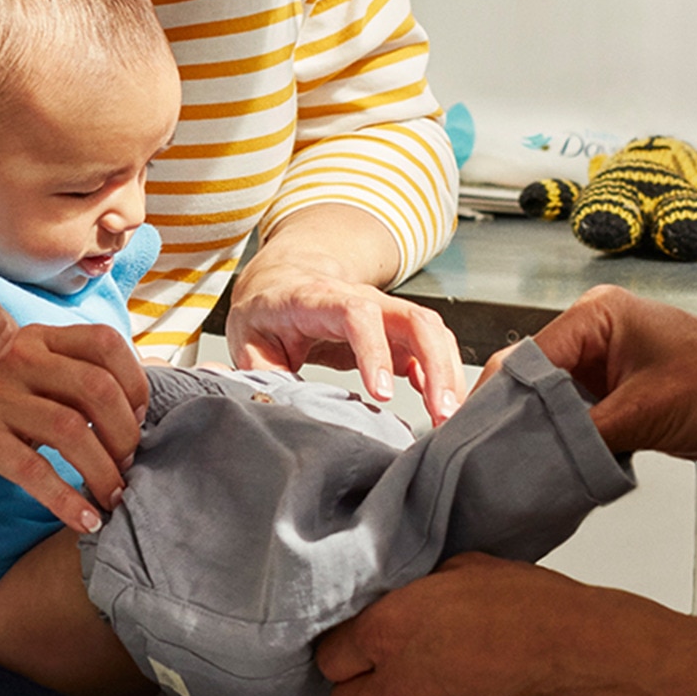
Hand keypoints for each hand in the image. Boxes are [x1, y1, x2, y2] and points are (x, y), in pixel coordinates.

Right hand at [0, 322, 147, 534]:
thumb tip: (133, 408)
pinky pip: (34, 469)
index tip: (143, 419)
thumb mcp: (18, 383)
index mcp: (36, 339)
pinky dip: (65, 499)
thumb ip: (65, 383)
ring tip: (114, 498)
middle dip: (126, 432)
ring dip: (102, 470)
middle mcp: (18, 356)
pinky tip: (83, 521)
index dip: (134, 380)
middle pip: (97, 386)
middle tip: (131, 466)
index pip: (105, 342)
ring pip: (71, 428)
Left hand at [226, 219, 465, 423]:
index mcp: (318, 299)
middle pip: (412, 317)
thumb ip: (261, 371)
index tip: (382, 394)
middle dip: (434, 363)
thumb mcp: (248, 338)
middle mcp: (360, 298)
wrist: (283, 278)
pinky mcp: (395, 329)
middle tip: (441, 412)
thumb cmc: (267, 310)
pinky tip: (443, 402)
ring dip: (447, 371)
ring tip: (448, 416)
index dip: (375, 350)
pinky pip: (430, 343)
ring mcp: (384, 310)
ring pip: (430, 329)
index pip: (357, 314)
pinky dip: (443, 372)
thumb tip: (280, 405)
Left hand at [318, 553, 609, 695]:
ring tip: (439, 668)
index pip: (328, 654)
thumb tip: (401, 596)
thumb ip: (415, 588)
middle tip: (383, 657)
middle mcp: (401, 685)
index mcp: (390, 631)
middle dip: (356, 679)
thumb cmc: (531, 605)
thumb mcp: (460, 569)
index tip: (357, 632)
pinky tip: (467, 687)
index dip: (342, 642)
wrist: (583, 653)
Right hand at [498, 283, 696, 460]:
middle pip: (536, 379)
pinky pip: (579, 420)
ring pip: (555, 404)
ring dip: (542, 437)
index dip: (498, 400)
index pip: (528, 357)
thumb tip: (533, 461)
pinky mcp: (623, 396)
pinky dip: (568, 445)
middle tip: (485, 462)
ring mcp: (609, 366)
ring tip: (512, 472)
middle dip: (514, 420)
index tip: (472, 439)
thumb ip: (583, 434)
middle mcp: (596, 334)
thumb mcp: (645, 412)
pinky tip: (552, 473)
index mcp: (596, 315)